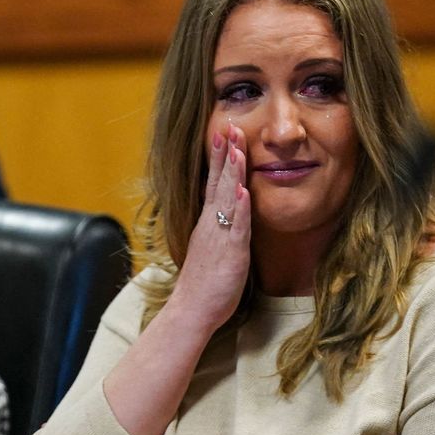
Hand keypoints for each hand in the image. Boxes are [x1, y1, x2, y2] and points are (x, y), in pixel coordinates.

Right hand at [169, 125, 251, 332]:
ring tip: (237, 148)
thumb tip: (229, 211)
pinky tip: (243, 191)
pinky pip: (235, 226)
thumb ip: (220, 228)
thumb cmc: (203, 284)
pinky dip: (239, 208)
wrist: (191, 309)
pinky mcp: (230, 252)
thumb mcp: (213, 248)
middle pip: (219, 181)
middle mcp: (211, 223)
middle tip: (230, 125)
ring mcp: (220, 236)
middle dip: (226, 152)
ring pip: (226, 198)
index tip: (224, 133)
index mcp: (208, 222)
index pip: (214, 182)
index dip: (220, 157)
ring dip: (232, 172)